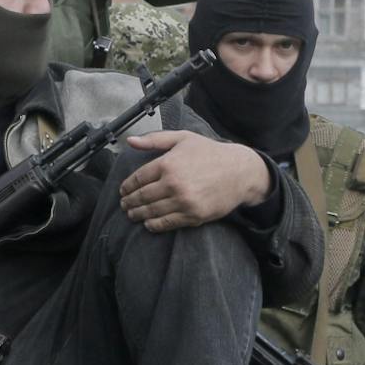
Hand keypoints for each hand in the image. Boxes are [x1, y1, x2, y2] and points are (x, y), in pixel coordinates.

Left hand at [119, 129, 271, 230]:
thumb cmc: (210, 153)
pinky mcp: (194, 215)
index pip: (137, 179)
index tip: (123, 191)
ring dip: (138, 214)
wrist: (241, 171)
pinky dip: (154, 225)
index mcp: (167, 164)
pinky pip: (167, 223)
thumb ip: (154, 140)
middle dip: (129, 202)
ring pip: (152, 211)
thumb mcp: (182, 139)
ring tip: (131, 214)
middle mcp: (173, 183)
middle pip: (142, 196)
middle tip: (124, 205)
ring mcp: (183, 201)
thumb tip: (130, 140)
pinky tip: (148, 224)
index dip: (127, 186)